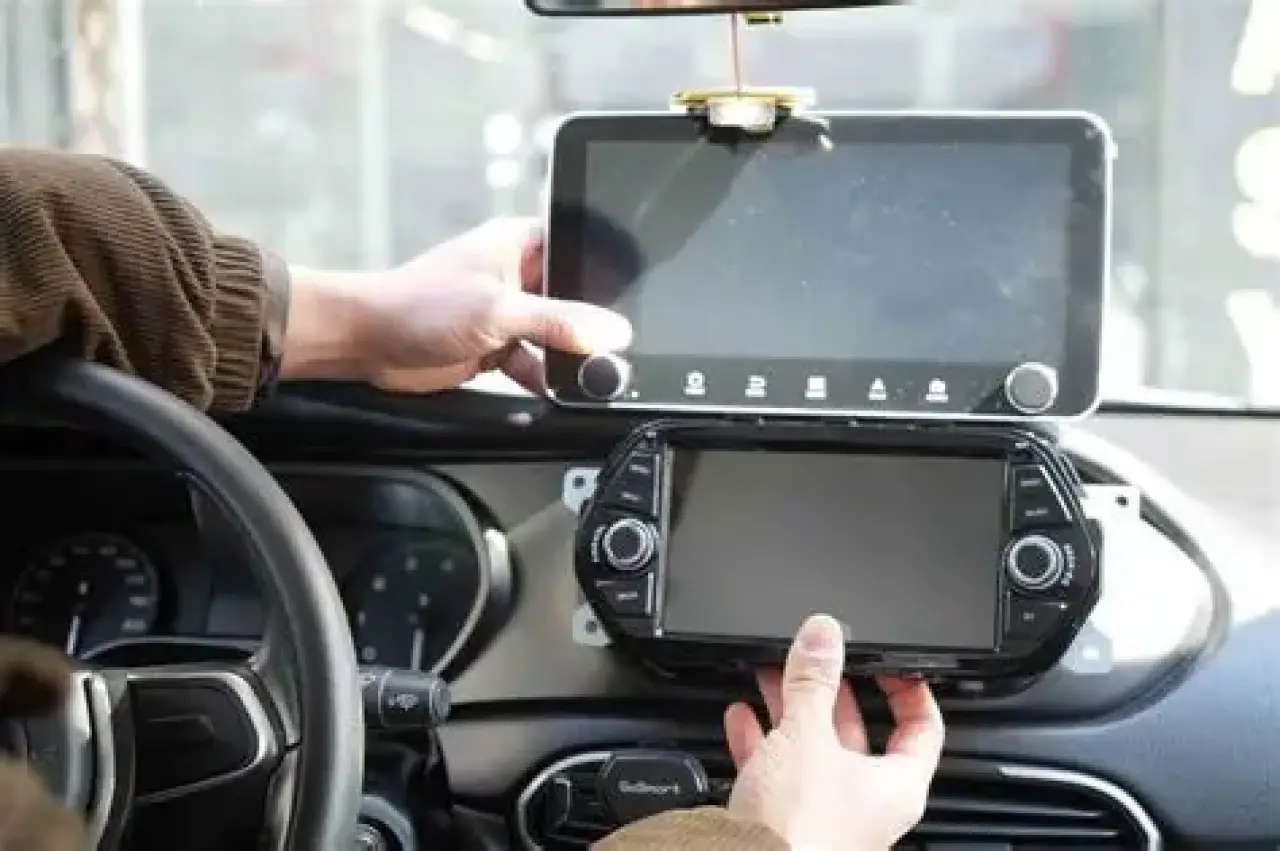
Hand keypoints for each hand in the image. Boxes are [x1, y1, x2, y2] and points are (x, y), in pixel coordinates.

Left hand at [281, 218, 631, 393]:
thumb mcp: (500, 310)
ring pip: (558, 334)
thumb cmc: (418, 304)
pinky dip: (548, 378)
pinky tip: (561, 390)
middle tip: (616, 345)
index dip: (607, 268)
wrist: (369, 342)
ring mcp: (509, 312)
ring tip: (593, 372)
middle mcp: (519, 275)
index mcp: (521, 243)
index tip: (634, 295)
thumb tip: (610, 331)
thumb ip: (558, 322)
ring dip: (571, 355)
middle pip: (575, 296)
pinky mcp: (498, 346)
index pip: (580, 245)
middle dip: (593, 322)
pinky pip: (538, 363)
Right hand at [723, 614, 944, 849]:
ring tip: (772, 676)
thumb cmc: (799, 830)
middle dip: (830, 691)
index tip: (890, 664)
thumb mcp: (806, 735)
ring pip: (812, 750)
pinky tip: (743, 717)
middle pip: (857, 733)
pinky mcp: (787, 822)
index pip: (922, 729)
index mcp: (895, 786)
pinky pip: (777, 772)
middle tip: (817, 659)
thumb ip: (812, 681)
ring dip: (790, 711)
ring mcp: (826, 814)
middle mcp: (866, 804)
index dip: (909, 691)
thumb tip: (823, 636)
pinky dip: (760, 741)